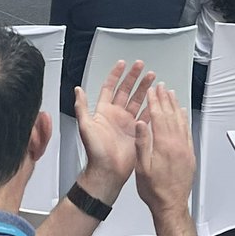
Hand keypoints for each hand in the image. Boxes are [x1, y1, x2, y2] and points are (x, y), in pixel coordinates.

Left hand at [74, 59, 155, 205]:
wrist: (108, 171)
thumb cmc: (95, 152)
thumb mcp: (85, 126)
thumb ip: (82, 107)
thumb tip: (77, 90)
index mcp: (103, 112)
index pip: (110, 88)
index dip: (116, 75)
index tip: (122, 64)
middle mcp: (116, 115)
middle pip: (126, 90)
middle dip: (134, 77)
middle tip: (141, 66)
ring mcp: (127, 123)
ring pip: (137, 100)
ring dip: (144, 88)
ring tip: (152, 77)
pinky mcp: (137, 131)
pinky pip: (145, 115)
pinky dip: (151, 106)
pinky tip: (156, 99)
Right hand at [133, 84, 194, 216]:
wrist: (171, 205)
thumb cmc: (154, 190)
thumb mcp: (141, 168)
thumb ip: (142, 143)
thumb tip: (140, 124)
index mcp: (164, 146)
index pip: (159, 117)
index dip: (155, 102)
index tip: (152, 92)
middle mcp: (177, 144)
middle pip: (171, 115)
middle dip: (165, 99)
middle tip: (162, 87)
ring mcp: (185, 148)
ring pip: (180, 121)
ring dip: (175, 106)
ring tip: (171, 94)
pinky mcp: (190, 154)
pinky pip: (188, 131)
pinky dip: (184, 119)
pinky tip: (182, 113)